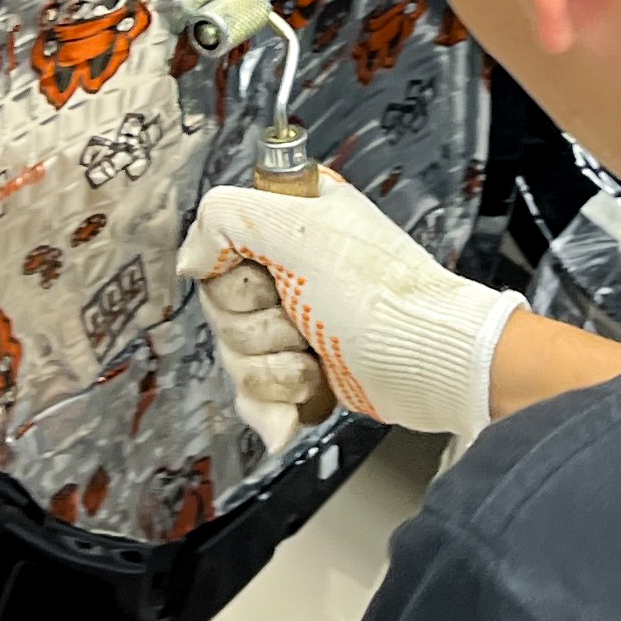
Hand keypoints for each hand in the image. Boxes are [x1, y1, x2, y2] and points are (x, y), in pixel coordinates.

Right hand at [181, 176, 523, 445]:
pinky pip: (257, 393)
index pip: (216, 245)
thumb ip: (227, 219)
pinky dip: (280, 403)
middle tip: (299, 315)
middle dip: (257, 326)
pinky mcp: (303, 369)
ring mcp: (296, 320)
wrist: (430, 363)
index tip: (266, 275)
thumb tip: (191, 259)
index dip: (233, 272)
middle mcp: (290, 266)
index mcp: (291, 218)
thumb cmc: (383, 296)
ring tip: (316, 355)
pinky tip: (309, 393)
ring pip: (235, 354)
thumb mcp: (298, 231)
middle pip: (220, 307)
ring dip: (274, 368)